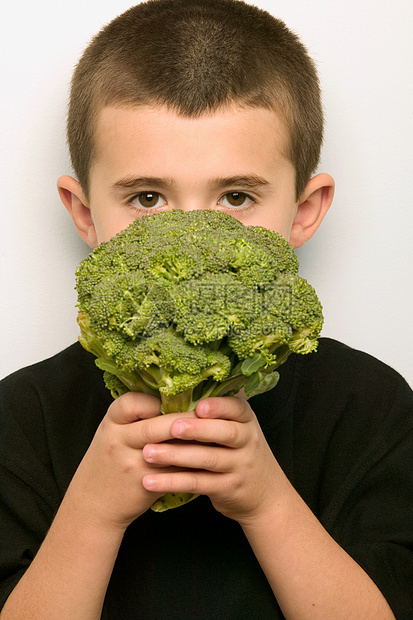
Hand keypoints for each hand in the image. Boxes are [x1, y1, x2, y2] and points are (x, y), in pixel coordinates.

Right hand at [64, 392, 195, 531]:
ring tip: (216, 432)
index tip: (174, 399)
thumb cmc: (107, 464)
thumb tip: (172, 399)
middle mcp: (119, 441)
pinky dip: (193, 461)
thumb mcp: (111, 434)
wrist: (92, 506)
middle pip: (157, 425)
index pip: (132, 402)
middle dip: (185, 418)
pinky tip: (208, 455)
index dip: (155, 400)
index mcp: (111, 423)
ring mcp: (132, 463)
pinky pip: (175, 469)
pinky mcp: (146, 484)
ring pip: (170, 448)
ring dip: (194, 440)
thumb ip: (134, 418)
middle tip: (209, 413)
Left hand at [141, 396, 287, 522]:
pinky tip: (151, 481)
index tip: (198, 406)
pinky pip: (198, 484)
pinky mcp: (227, 488)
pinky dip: (173, 482)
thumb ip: (220, 409)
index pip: (236, 409)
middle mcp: (247, 441)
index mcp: (246, 420)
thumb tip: (192, 377)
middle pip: (225, 433)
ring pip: (208, 459)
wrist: (265, 493)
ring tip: (148, 452)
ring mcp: (239, 466)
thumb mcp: (239, 427)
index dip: (218, 406)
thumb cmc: (241, 451)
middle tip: (171, 427)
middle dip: (197, 429)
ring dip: (176, 456)